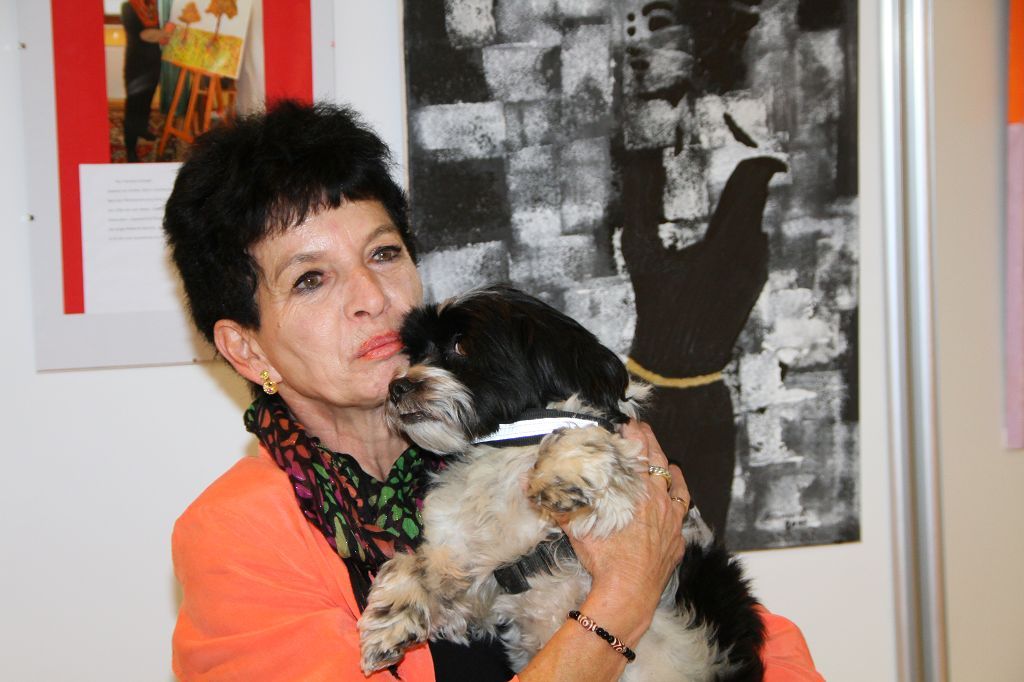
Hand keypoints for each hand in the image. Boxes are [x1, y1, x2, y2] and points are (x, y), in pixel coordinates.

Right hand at [557, 420, 687, 633]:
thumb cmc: (604, 560)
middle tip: (645, 432)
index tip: (631, 425)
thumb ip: (557, 504)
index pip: (642, 454)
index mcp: (639, 493)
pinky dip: (678, 508)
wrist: (628, 595)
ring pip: (680, 490)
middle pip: (662, 465)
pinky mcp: (677, 543)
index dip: (637, 436)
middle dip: (654, 445)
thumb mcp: (577, 529)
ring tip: (670, 466)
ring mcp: (673, 523)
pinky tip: (674, 509)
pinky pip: (682, 518)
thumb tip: (529, 486)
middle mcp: (661, 503)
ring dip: (673, 475)